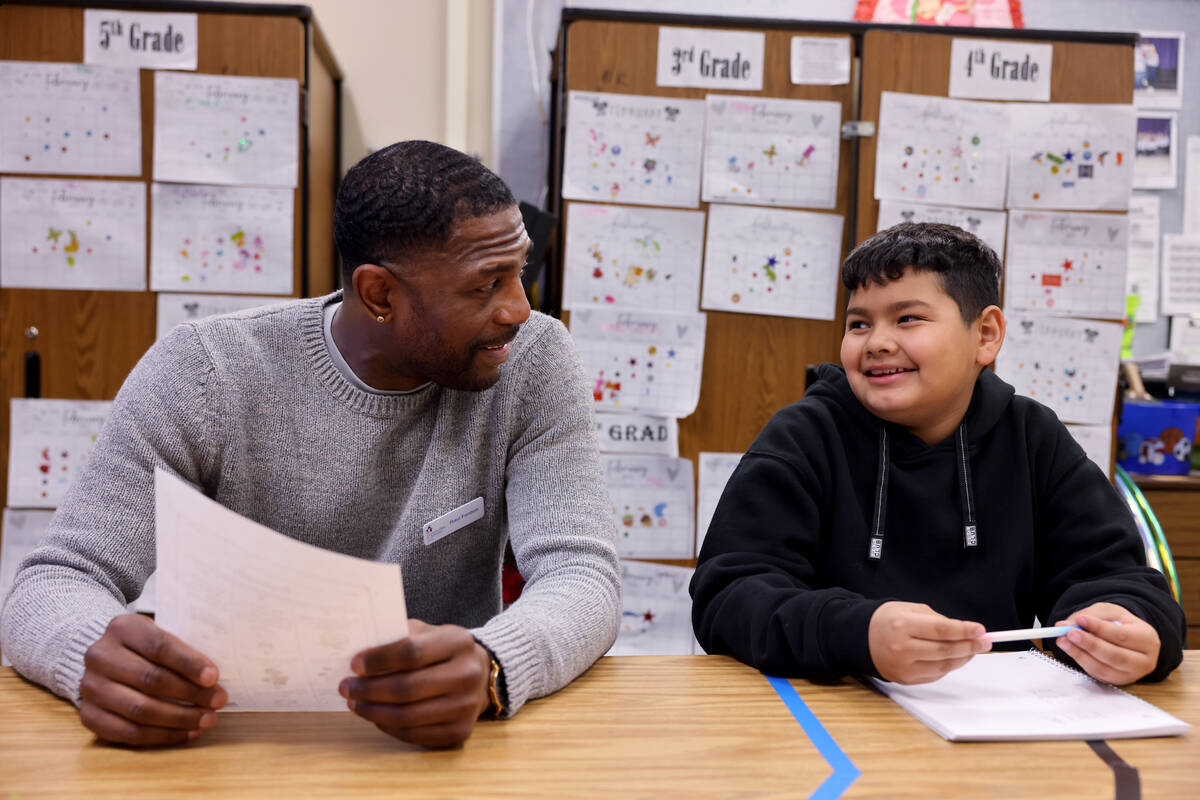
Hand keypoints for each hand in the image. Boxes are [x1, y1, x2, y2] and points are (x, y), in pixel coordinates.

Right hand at [79, 613, 225, 745]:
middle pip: (150, 679)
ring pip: (140, 710)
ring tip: (207, 720)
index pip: (158, 647)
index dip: (188, 664)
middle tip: (218, 701)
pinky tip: (187, 733)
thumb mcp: (160, 633)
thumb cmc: (145, 647)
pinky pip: (128, 733)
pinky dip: (162, 736)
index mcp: (122, 628)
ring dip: (180, 719)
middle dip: (190, 694)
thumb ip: (181, 650)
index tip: (213, 677)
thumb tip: (213, 679)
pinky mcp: (88, 715)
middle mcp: (100, 656)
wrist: (105, 658)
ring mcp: (90, 687)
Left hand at [339, 619, 491, 747]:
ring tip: (355, 703)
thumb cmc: (443, 651)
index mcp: (458, 643)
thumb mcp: (428, 633)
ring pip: (409, 716)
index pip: (411, 652)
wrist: (481, 675)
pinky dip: (389, 727)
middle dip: (370, 690)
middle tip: (347, 688)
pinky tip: (376, 716)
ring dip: (374, 712)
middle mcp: (467, 675)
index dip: (379, 660)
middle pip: (408, 688)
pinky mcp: (460, 731)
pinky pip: (415, 734)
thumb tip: (360, 655)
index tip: (354, 665)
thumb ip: (400, 638)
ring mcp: (466, 706)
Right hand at [868, 601, 990, 683]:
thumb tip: (962, 631)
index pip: (941, 629)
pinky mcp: (905, 679)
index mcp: (902, 624)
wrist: (862, 638)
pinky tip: (955, 658)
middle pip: (945, 650)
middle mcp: (902, 647)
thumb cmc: (887, 621)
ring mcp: (903, 666)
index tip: (980, 630)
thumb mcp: (908, 609)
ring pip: (943, 665)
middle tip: (985, 642)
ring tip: (973, 650)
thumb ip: (936, 619)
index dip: (964, 631)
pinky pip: (935, 674)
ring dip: (963, 658)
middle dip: (970, 646)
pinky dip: (949, 666)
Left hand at [1055, 602, 1159, 684]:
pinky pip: (1096, 673)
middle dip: (1090, 644)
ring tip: (1063, 640)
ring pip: (1103, 667)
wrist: (1128, 639)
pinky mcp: (1116, 681)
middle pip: (1115, 656)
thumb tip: (1063, 625)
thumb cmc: (1120, 624)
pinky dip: (1081, 661)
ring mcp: (1131, 674)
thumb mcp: (1109, 613)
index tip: (1080, 619)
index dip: (1100, 628)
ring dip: (1080, 654)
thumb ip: (1089, 617)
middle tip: (1070, 633)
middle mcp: (1144, 661)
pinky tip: (1070, 649)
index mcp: (1147, 638)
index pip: (1122, 635)